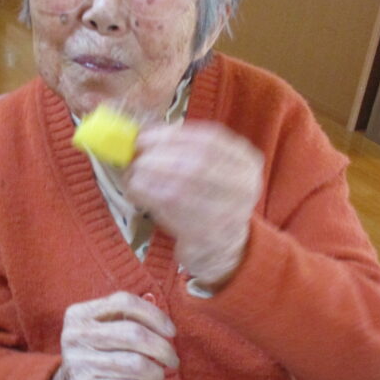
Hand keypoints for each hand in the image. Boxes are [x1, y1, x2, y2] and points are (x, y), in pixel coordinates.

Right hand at [41, 292, 177, 379]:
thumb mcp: (104, 330)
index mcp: (80, 313)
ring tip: (159, 375)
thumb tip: (166, 326)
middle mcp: (75, 334)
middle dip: (162, 347)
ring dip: (156, 372)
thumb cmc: (98, 355)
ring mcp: (77, 361)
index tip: (171, 331)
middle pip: (133, 333)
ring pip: (134, 363)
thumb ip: (128, 319)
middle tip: (173, 359)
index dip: (154, 315)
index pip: (124, 302)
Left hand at [124, 122, 262, 286]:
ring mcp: (229, 214)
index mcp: (246, 163)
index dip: (173, 136)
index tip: (144, 137)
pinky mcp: (208, 236)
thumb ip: (184, 149)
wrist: (222, 244)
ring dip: (150, 179)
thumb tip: (144, 135)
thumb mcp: (210, 169)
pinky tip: (137, 193)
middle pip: (197, 164)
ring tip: (133, 175)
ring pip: (182, 190)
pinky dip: (150, 200)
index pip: (211, 140)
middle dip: (159, 158)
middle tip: (136, 158)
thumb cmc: (208, 197)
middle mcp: (244, 187)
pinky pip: (172, 214)